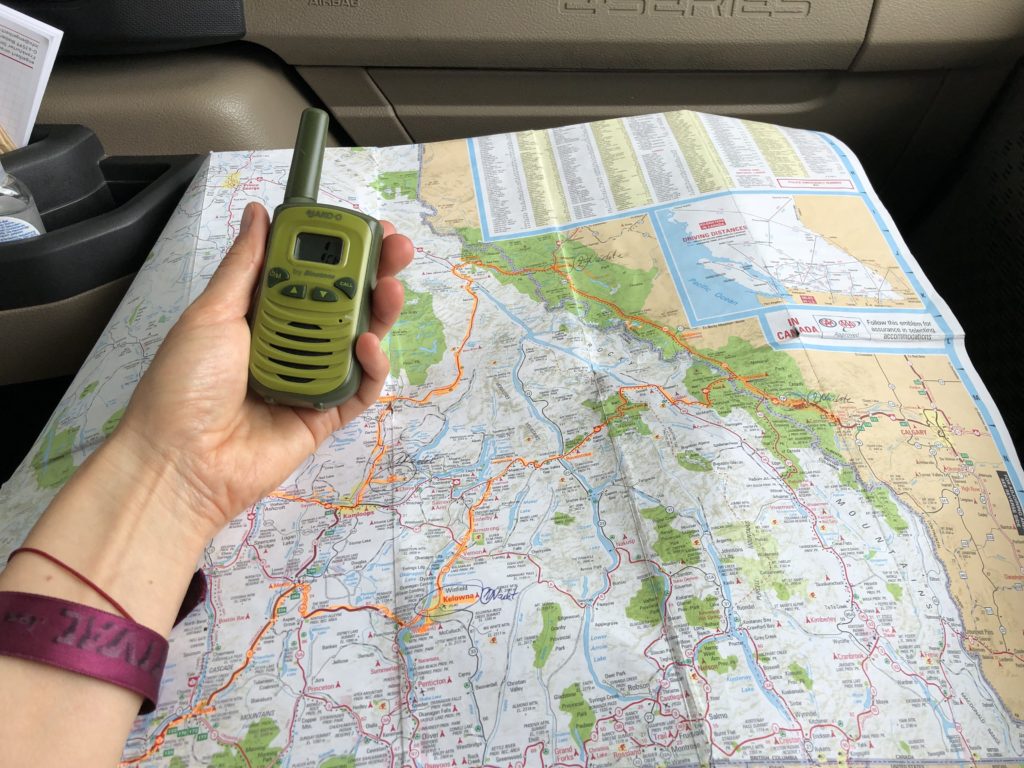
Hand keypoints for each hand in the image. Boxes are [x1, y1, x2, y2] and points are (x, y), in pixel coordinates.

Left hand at [115, 202, 412, 537]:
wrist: (181, 461)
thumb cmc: (186, 384)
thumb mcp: (211, 313)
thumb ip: (245, 265)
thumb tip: (259, 213)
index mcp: (260, 315)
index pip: (310, 273)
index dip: (338, 249)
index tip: (364, 227)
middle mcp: (290, 343)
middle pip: (344, 302)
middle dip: (374, 273)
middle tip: (398, 248)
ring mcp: (311, 379)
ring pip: (359, 340)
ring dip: (380, 311)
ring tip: (390, 287)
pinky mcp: (327, 415)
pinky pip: (360, 387)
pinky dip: (371, 365)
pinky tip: (369, 343)